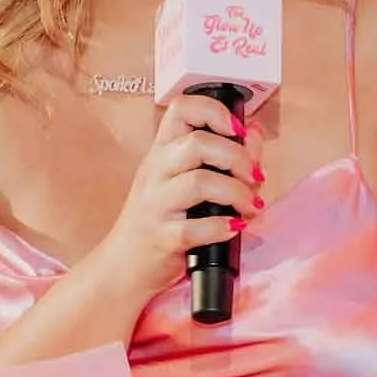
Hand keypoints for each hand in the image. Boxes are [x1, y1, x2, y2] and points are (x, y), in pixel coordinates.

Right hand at [82, 94, 264, 304]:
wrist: (122, 268)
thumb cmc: (159, 222)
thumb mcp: (184, 182)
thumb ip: (222, 155)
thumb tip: (253, 132)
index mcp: (161, 152)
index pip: (181, 108)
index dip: (214, 110)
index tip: (236, 129)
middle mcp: (155, 173)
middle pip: (198, 143)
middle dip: (238, 158)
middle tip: (253, 177)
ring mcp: (156, 205)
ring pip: (199, 182)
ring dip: (237, 193)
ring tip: (249, 206)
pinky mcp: (162, 238)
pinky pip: (195, 228)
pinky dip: (223, 227)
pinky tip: (233, 228)